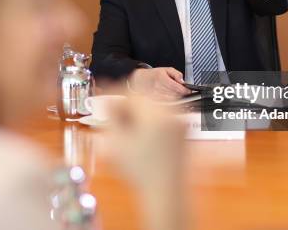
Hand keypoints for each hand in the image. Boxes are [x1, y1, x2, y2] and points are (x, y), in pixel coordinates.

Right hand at [105, 94, 186, 229]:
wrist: (166, 193)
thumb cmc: (142, 172)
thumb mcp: (117, 142)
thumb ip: (110, 117)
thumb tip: (107, 101)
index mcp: (157, 113)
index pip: (133, 94)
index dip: (115, 96)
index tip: (104, 101)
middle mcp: (172, 115)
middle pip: (145, 100)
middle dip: (127, 106)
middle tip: (112, 115)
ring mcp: (180, 124)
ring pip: (154, 109)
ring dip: (138, 113)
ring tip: (125, 128)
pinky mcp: (183, 134)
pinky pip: (163, 119)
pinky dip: (150, 122)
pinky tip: (140, 136)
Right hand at [128, 67, 191, 99]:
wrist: (140, 81)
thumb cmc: (153, 75)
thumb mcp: (166, 69)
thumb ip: (176, 74)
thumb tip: (183, 81)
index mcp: (162, 79)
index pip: (178, 88)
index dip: (185, 90)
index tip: (188, 90)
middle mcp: (158, 88)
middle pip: (176, 95)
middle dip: (181, 94)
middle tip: (181, 91)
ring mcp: (156, 96)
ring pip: (172, 100)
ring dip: (176, 98)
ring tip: (174, 94)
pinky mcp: (155, 101)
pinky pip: (166, 104)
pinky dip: (170, 102)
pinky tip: (169, 98)